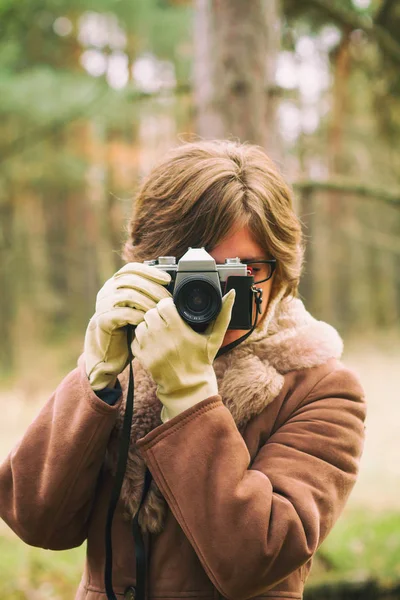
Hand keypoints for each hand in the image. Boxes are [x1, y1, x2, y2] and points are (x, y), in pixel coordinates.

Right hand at [84, 262, 170, 390]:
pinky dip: (138, 315)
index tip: (167, 278)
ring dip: (148, 301)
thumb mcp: (138, 308)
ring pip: (128, 294)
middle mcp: (107, 291)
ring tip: (160, 310)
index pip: (131, 268)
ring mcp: (103, 305)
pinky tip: (147, 320)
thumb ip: (147, 295)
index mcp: (115, 284)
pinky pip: (123, 313)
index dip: (150, 271)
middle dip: (153, 288)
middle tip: (167, 298)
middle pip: (131, 280)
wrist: (108, 352)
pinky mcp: (103, 320)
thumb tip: (172, 286)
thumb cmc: (127, 328)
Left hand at [131, 289, 235, 422]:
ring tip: (159, 332)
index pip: (164, 304)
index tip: (172, 310)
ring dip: (149, 326)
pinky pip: (135, 339)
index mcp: (178, 329)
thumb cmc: (202, 361)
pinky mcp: (142, 357)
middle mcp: (162, 336)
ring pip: (141, 324)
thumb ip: (224, 314)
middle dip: (158, 315)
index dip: (168, 305)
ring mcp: (150, 347)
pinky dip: (142, 339)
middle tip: (165, 321)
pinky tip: (153, 343)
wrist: (188, 388)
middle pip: (151, 312)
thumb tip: (232, 293)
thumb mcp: (215, 338)